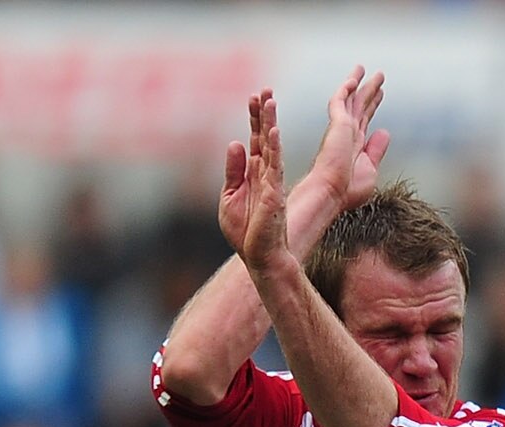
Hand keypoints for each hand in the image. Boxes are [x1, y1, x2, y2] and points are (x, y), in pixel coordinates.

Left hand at [220, 89, 293, 275]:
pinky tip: (274, 131)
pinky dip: (274, 148)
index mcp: (254, 175)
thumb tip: (235, 143)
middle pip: (264, 137)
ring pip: (271, 147)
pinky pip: (274, 167)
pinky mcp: (274, 195)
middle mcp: (265, 175)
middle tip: (265, 89)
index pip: (255, 140)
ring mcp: (271, 183)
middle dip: (264, 112)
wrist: (259, 258)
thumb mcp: (229, 197)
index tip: (254, 96)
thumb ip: (233, 171)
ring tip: (270, 100)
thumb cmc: (245, 234)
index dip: (254, 118)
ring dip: (270, 123)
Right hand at [305, 64, 389, 211]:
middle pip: (359, 106)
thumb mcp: (369, 169)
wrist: (331, 192)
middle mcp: (347, 134)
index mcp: (354, 146)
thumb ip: (376, 150)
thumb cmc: (346, 189)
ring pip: (351, 99)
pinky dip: (345, 89)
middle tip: (377, 76)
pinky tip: (352, 79)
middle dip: (368, 90)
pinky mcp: (337, 124)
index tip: (380, 93)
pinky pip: (340, 101)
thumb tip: (384, 132)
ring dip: (358, 82)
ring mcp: (341, 128)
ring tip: (364, 68)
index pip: (365, 120)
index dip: (373, 105)